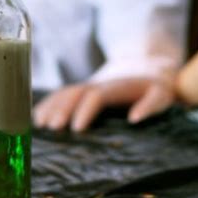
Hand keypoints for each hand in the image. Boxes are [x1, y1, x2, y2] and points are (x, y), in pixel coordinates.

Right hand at [34, 76, 175, 130]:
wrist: (146, 68)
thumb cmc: (156, 87)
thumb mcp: (161, 95)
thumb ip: (150, 105)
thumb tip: (135, 119)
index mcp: (114, 87)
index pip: (95, 96)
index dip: (85, 110)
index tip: (77, 129)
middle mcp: (96, 84)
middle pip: (74, 94)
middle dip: (62, 109)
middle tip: (52, 129)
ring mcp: (86, 86)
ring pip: (64, 94)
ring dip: (51, 107)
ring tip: (38, 125)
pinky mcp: (82, 91)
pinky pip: (61, 95)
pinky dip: (48, 104)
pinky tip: (36, 118)